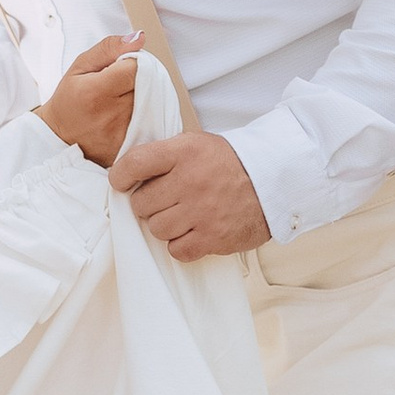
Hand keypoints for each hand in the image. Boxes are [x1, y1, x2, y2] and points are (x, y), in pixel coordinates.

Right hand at [37, 34, 140, 169]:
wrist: (60, 139)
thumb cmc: (70, 100)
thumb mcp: (80, 66)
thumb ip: (110, 48)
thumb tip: (140, 38)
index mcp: (96, 93)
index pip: (135, 68)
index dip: (133, 64)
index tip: (122, 68)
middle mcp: (111, 116)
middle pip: (148, 86)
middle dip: (139, 81)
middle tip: (122, 85)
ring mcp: (122, 136)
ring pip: (153, 105)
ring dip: (144, 99)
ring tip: (123, 101)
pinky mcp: (130, 148)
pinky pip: (152, 124)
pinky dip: (146, 117)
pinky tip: (129, 116)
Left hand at [111, 124, 269, 259]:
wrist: (274, 181)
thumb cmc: (230, 164)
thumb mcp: (197, 144)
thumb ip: (164, 155)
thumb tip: (126, 173)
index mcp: (184, 152)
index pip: (135, 164)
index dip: (120, 176)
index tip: (121, 181)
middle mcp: (191, 181)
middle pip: (141, 203)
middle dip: (148, 203)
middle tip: (166, 199)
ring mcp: (201, 212)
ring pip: (156, 228)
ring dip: (165, 224)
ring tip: (182, 215)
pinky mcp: (212, 238)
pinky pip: (176, 250)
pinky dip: (180, 244)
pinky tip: (192, 231)